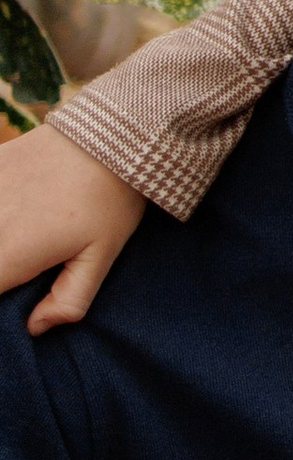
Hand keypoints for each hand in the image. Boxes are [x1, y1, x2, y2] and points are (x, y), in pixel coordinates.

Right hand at [7, 124, 147, 331]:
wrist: (114, 131)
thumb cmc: (111, 198)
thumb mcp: (101, 255)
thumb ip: (68, 299)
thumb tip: (36, 328)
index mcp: (10, 254)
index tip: (14, 294)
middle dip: (1, 271)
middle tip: (24, 266)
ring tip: (24, 240)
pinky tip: (16, 215)